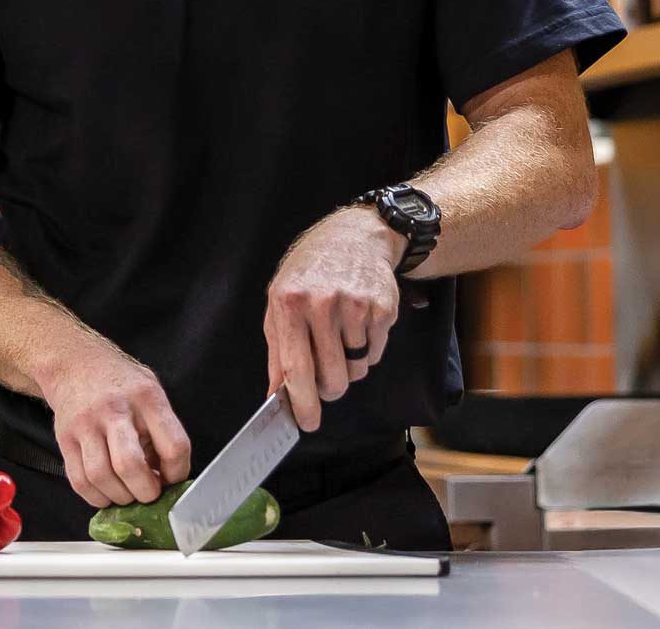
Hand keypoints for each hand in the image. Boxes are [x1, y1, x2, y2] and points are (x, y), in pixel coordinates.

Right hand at [37, 344, 191, 506]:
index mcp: (146, 397)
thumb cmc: (119, 383)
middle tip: (149, 492)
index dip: (177, 473)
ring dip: (120, 496)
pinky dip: (97, 497)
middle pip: (130, 466)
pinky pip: (79, 481)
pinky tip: (108, 491)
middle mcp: (114, 409)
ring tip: (128, 492)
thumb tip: (168, 478)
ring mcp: (85, 424)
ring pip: (101, 477)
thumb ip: (163, 431)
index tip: (172, 478)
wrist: (74, 363)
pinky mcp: (64, 439)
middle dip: (146, 492)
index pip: (174, 446)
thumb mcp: (151, 392)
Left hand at [266, 207, 404, 431]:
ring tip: (340, 337)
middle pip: (332, 377)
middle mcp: (322, 304)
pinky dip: (367, 350)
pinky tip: (358, 325)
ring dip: (349, 366)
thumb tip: (276, 394)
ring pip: (356, 369)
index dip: (303, 402)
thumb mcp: (279, 302)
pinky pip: (375, 354)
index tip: (307, 423)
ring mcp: (355, 305)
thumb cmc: (309, 273)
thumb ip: (277, 350)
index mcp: (289, 304)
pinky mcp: (383, 308)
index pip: (296, 367)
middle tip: (327, 383)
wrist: (353, 237)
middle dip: (329, 390)